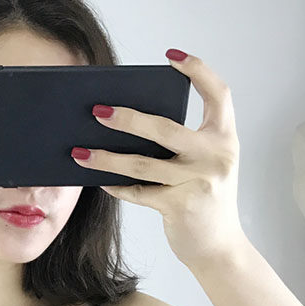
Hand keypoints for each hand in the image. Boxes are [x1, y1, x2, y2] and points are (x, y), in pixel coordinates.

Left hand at [72, 49, 247, 270]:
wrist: (219, 248)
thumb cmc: (205, 200)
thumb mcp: (206, 165)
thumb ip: (184, 145)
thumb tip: (133, 124)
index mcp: (225, 138)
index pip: (219, 93)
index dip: (198, 70)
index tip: (172, 57)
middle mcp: (216, 156)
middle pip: (165, 129)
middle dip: (127, 119)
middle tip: (97, 111)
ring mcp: (197, 182)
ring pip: (142, 164)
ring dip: (106, 158)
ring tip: (79, 151)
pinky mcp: (179, 207)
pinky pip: (138, 192)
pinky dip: (116, 186)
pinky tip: (97, 179)